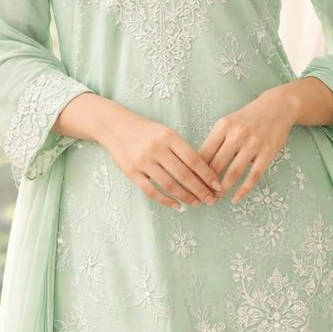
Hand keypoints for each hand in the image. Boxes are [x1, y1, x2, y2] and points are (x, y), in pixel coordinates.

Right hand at [101, 114, 221, 209]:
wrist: (114, 126)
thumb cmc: (145, 130)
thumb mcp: (165, 132)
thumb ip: (180, 149)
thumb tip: (202, 172)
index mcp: (169, 136)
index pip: (193, 159)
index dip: (207, 174)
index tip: (218, 186)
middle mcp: (157, 148)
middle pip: (183, 174)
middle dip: (200, 189)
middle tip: (211, 200)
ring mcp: (143, 161)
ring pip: (169, 184)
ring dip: (185, 196)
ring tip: (197, 203)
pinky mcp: (131, 172)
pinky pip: (151, 190)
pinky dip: (165, 200)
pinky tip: (177, 205)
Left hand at [199, 88, 295, 202]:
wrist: (277, 107)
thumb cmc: (248, 118)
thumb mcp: (228, 123)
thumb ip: (215, 141)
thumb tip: (199, 166)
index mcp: (223, 126)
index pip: (204, 154)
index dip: (195, 172)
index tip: (191, 184)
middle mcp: (237, 134)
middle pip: (216, 165)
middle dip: (207, 184)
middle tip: (201, 196)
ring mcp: (253, 144)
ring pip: (233, 173)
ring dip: (222, 190)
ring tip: (215, 199)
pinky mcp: (267, 153)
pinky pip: (253, 176)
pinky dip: (243, 190)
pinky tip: (235, 198)